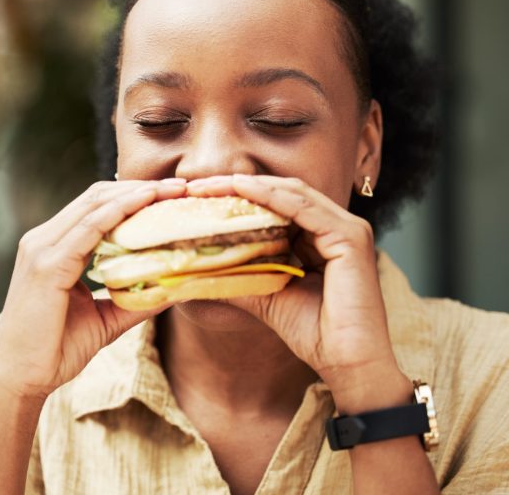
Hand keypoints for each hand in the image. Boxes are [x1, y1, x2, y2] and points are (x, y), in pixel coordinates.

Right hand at [0, 179, 185, 401]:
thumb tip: (173, 288)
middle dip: (141, 188)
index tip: (171, 194)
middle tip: (181, 187)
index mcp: (52, 246)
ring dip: (136, 194)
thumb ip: (133, 299)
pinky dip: (118, 213)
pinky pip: (88, 229)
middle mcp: (43, 239)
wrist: (20, 379)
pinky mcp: (46, 265)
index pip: (95, 206)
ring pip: (94, 205)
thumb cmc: (56, 349)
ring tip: (172, 191)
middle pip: (96, 197)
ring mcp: (41, 248)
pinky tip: (145, 205)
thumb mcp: (103, 318)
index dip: (133, 195)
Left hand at [187, 174, 409, 410]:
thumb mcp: (266, 295)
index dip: (239, 195)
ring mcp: (348, 229)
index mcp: (321, 236)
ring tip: (211, 185)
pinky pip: (304, 208)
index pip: (277, 202)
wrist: (347, 364)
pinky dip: (271, 196)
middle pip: (282, 192)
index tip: (200, 195)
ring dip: (249, 186)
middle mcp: (337, 226)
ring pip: (291, 193)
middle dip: (238, 185)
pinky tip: (241, 189)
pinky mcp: (350, 238)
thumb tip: (199, 268)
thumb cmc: (314, 333)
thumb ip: (240, 276)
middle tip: (197, 185)